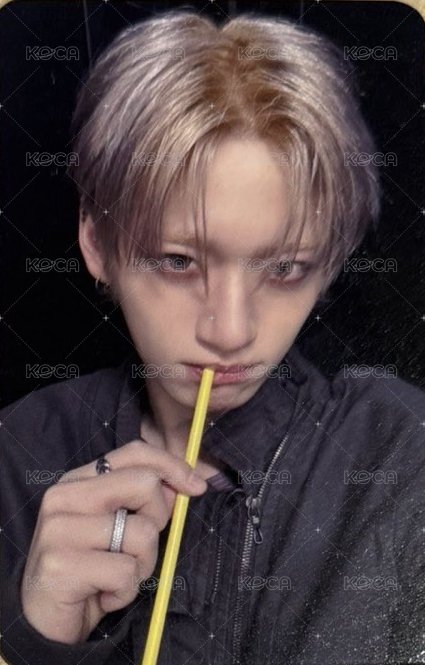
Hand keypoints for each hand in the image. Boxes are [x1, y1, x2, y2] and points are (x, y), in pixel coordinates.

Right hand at [20, 440, 206, 643]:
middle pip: (144, 484)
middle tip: (137, 548)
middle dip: (158, 519)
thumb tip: (186, 483)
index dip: (172, 466)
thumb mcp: (118, 527)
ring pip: (141, 532)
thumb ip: (144, 500)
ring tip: (118, 577)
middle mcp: (63, 497)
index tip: (196, 487)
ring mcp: (59, 529)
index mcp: (78, 480)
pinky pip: (126, 572)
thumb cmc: (90, 570)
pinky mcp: (60, 565)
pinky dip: (126, 591)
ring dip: (143, 564)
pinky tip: (104, 596)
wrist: (45, 623)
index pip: (134, 453)